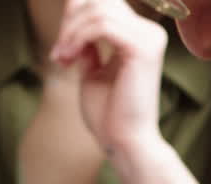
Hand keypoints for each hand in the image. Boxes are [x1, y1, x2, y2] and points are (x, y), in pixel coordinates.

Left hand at [50, 0, 167, 154]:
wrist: (124, 143)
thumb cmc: (110, 115)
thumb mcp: (93, 70)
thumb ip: (88, 44)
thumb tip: (75, 19)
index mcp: (142, 36)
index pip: (105, 3)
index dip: (75, 15)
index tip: (61, 49)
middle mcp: (150, 33)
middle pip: (101, 0)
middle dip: (71, 22)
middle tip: (59, 54)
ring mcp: (150, 38)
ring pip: (98, 10)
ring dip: (71, 33)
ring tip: (62, 59)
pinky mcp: (143, 48)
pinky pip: (102, 25)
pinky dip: (78, 38)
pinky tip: (69, 59)